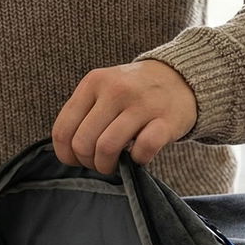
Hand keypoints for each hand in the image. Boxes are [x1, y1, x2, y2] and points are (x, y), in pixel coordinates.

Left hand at [51, 60, 197, 173]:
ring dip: (107, 166)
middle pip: (83, 143)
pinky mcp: (166, 119)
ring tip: (115, 165)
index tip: (78, 160)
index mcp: (93, 82)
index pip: (63, 130)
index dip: (67, 155)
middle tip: (100, 163)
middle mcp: (115, 89)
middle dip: (88, 163)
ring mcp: (142, 103)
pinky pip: (142, 149)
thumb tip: (68, 152)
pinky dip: (138, 160)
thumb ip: (83, 114)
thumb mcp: (103, 90)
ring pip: (107, 148)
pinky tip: (140, 156)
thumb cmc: (134, 93)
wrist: (181, 78)